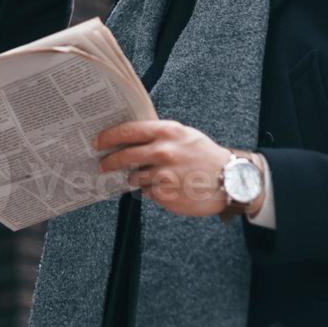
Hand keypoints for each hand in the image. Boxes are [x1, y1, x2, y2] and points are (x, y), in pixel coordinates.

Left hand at [94, 120, 253, 218]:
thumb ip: (159, 135)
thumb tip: (130, 138)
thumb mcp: (185, 135)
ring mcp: (163, 175)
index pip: (128, 131)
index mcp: (167, 132)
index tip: (97, 141)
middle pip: (124, 156)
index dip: (108, 137)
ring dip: (135, 179)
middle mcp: (163, 151)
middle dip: (109, 162)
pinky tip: (167, 187)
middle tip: (102, 165)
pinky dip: (152, 190)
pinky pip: (148, 192)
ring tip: (151, 177)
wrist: (230, 180)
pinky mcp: (165, 195)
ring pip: (134, 178)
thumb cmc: (205, 156)